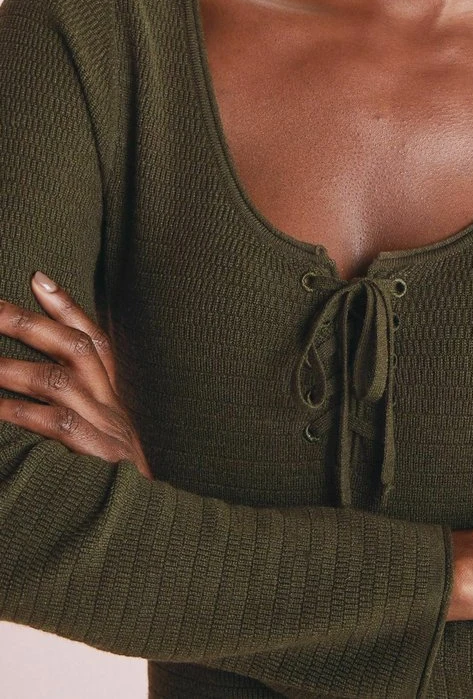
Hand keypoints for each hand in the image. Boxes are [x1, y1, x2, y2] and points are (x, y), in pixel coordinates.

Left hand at [0, 272, 152, 478]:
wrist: (141, 513)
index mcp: (112, 385)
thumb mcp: (102, 414)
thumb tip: (46, 331)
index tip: (36, 277)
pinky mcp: (93, 453)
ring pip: (56, 381)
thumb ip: (79, 377)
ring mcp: (102, 423)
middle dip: (29, 324)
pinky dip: (18, 411)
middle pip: (73, 347)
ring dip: (12, 367)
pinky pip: (52, 424)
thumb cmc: (110, 459)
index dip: (65, 305)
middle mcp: (109, 396)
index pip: (91, 335)